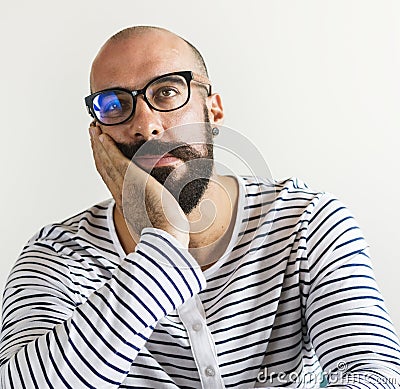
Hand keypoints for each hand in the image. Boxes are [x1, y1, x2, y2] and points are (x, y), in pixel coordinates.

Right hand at [89, 124, 188, 246]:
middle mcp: (121, 195)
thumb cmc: (168, 232)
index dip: (104, 163)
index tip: (101, 151)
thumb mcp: (158, 218)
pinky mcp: (132, 181)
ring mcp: (125, 188)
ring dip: (99, 145)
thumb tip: (168, 205)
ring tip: (94, 129)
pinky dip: (108, 148)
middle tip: (92, 134)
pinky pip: (116, 161)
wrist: (167, 236)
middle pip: (104, 168)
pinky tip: (104, 137)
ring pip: (106, 162)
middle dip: (97, 150)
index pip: (111, 179)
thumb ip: (158, 208)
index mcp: (127, 203)